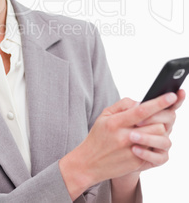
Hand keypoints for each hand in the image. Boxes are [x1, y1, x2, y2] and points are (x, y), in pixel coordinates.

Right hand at [59, 92, 183, 200]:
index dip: (158, 103)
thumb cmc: (98, 136)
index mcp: (115, 122)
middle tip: (151, 118)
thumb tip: (140, 102)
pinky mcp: (136, 163)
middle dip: (157, 119)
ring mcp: (131, 152)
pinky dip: (151, 144)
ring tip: (146, 131)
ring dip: (156, 132)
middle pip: (155, 125)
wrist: (88, 163)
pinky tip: (143, 143)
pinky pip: (154, 151)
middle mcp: (124, 137)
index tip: (171, 96)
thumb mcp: (104, 115)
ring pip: (158, 138)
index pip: (141, 111)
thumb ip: (123, 105)